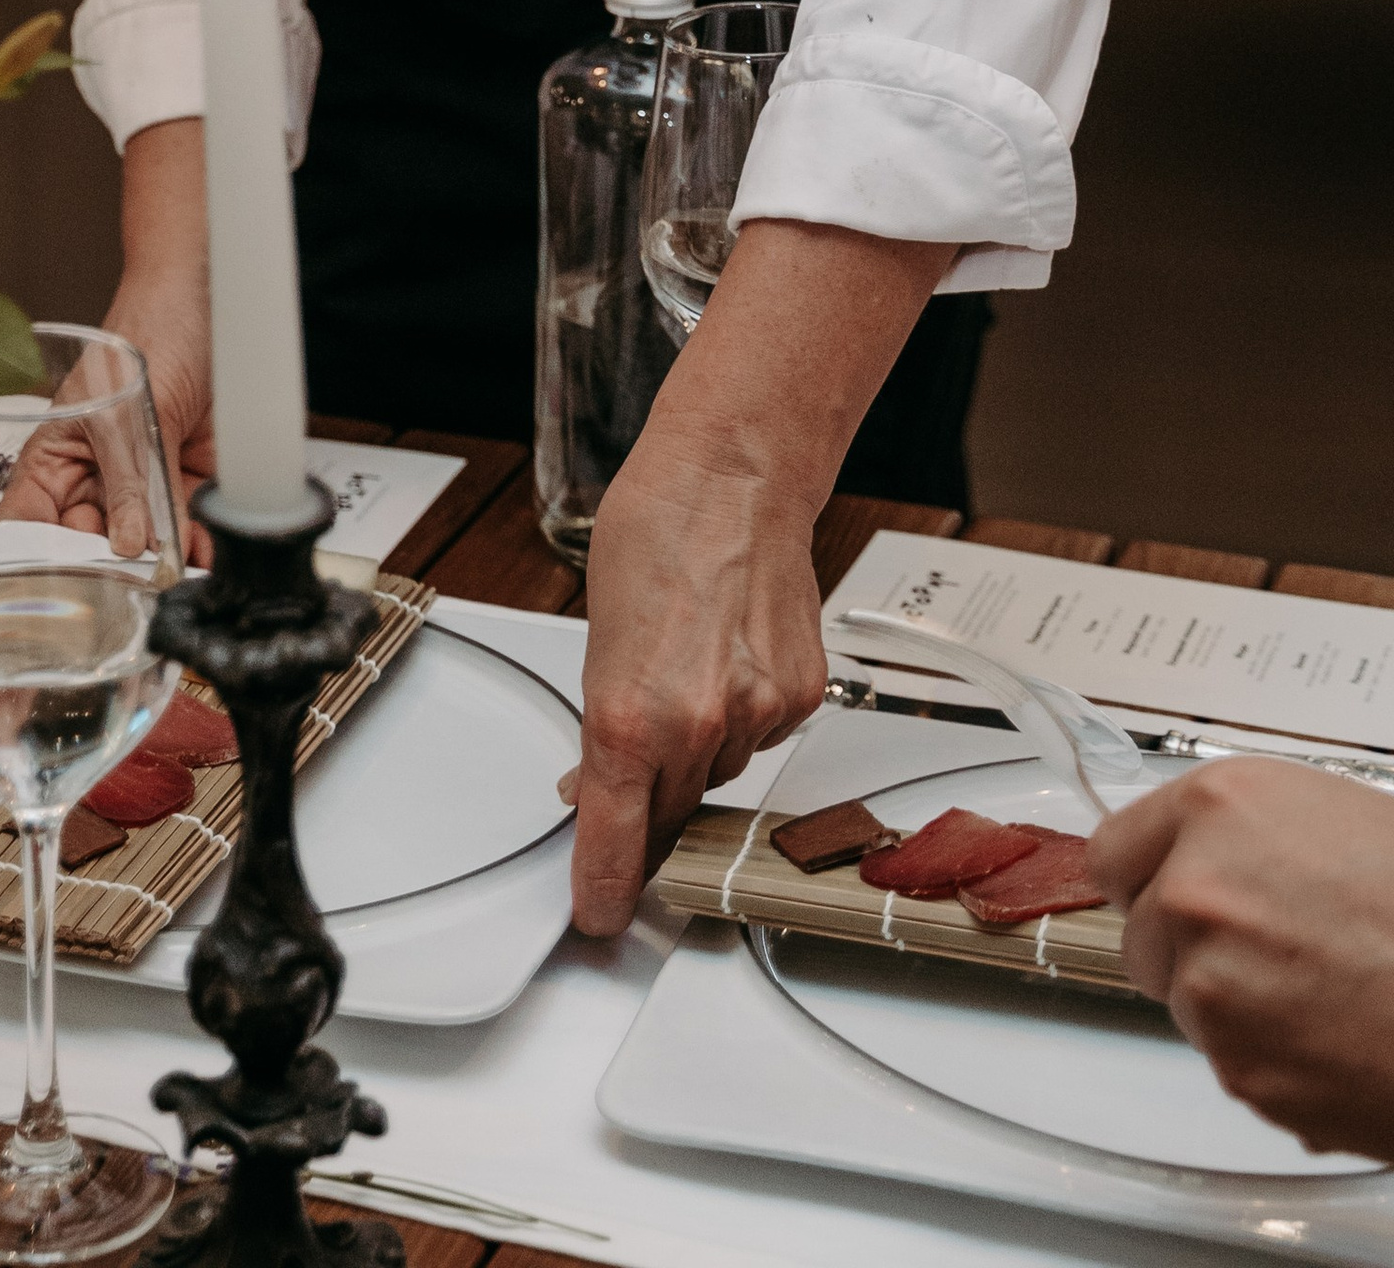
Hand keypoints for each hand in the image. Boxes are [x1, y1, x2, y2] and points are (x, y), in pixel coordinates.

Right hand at [0, 274, 215, 555]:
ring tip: (175, 572)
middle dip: (106, 569)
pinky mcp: (187, 481)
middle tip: (128, 583)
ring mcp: (141, 481)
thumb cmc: (151, 330)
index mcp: (57, 453)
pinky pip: (186, 527)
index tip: (55, 587)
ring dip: (160, 564)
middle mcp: (95, 475)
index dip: (31, 556)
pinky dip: (195, 545)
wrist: (215, 300)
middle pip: (88, 543)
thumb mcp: (128, 410)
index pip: (28, 519)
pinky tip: (202, 551)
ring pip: (142, 544)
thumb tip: (131, 544)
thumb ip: (131, 480)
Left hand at [566, 413, 826, 936]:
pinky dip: (746, 711)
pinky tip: (734, 654)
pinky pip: (763, 735)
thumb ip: (604, 722)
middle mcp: (694, 727)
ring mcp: (755, 716)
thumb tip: (595, 783)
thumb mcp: (599, 636)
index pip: (614, 839)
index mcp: (627, 716)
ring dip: (701, 743)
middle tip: (647, 738)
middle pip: (670, 812)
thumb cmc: (656, 534)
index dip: (604, 888)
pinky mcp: (798, 698)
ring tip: (692, 660)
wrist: (733, 478)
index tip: (598, 915)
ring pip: (719, 771)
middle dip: (653, 796)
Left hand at [1093, 758, 1393, 1213]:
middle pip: (1144, 933)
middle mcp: (1200, 888)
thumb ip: (1245, 840)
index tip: (1165, 896)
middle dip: (1198, 948)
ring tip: (1337, 996)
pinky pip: (1232, 1067)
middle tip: (1288, 955)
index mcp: (1223, 806)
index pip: (1114, 850)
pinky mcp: (1239, 1071)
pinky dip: (1275, 1063)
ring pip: (1187, 1006)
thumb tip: (1193, 866)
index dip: (1151, 879)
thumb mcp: (1341, 819)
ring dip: (1239, 1009)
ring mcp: (1213, 985)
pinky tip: (1347, 1040)